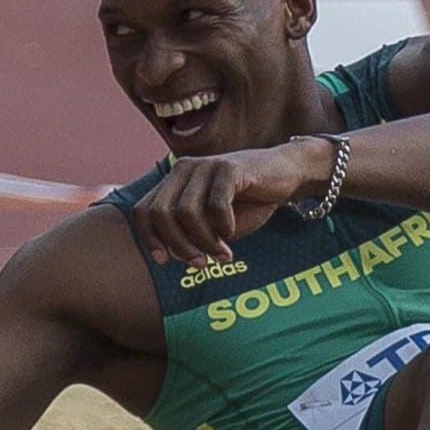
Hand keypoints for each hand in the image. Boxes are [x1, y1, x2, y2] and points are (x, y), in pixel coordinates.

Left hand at [131, 140, 333, 268]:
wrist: (285, 175)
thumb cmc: (247, 203)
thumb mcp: (213, 223)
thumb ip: (191, 235)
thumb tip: (173, 255)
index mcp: (173, 182)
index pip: (143, 210)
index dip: (150, 239)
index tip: (165, 261)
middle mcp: (182, 169)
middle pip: (161, 214)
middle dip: (179, 245)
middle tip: (200, 263)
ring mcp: (204, 165)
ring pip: (186, 212)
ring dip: (205, 241)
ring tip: (223, 254)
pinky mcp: (228, 167)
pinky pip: (216, 205)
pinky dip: (224, 227)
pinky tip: (233, 234)